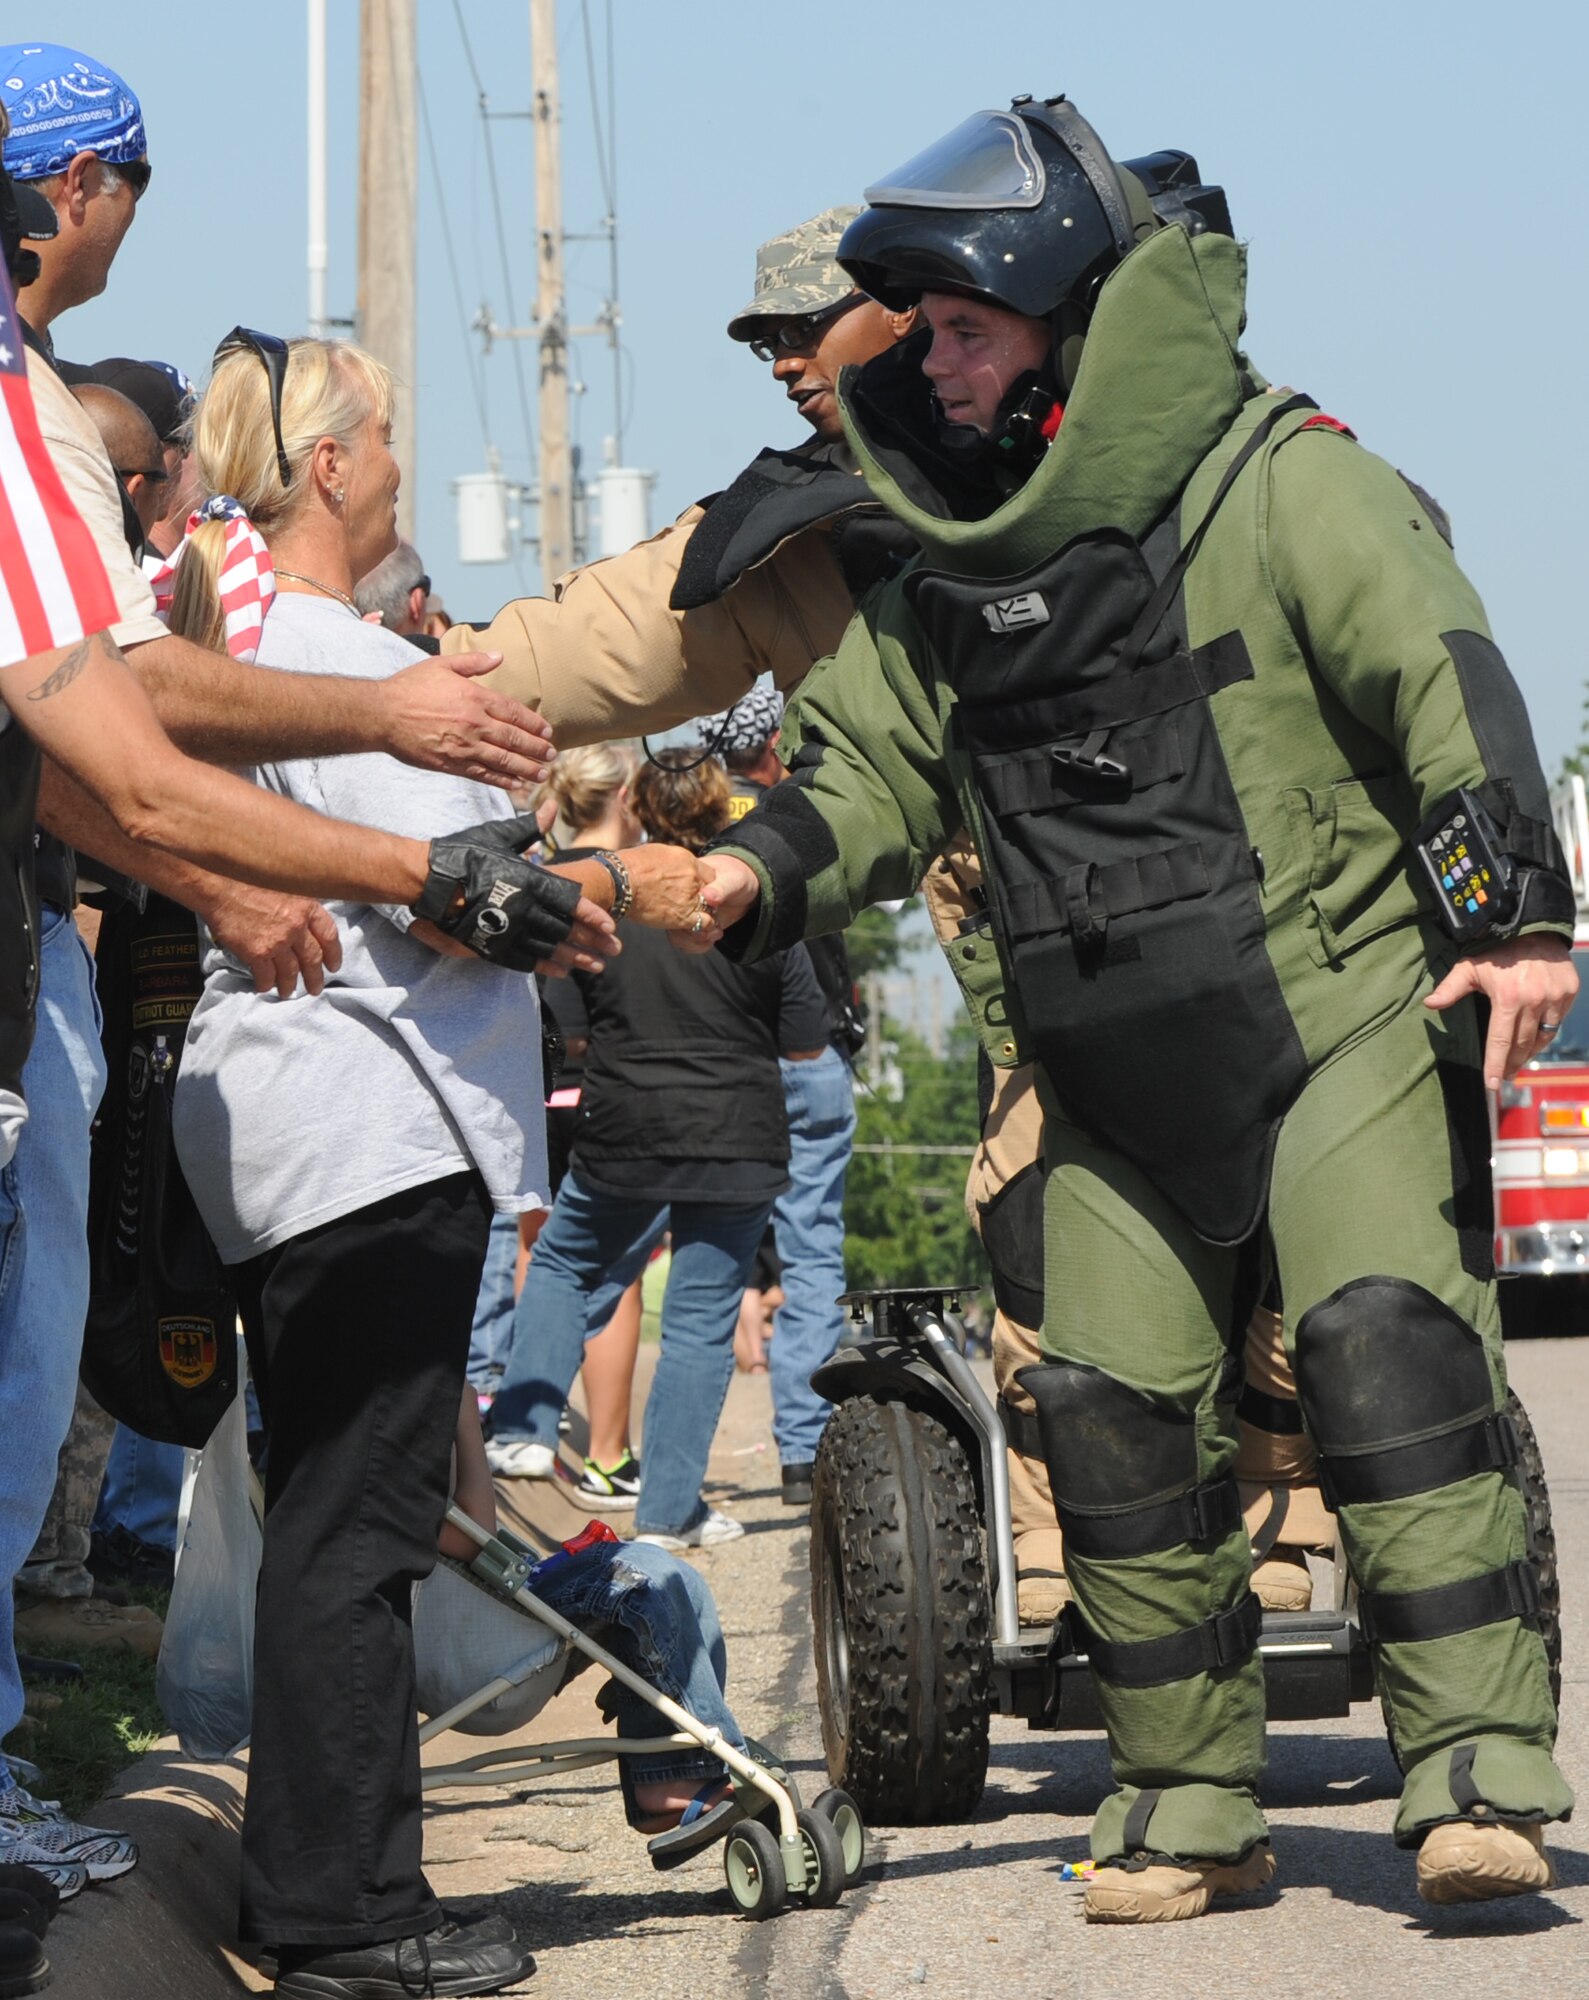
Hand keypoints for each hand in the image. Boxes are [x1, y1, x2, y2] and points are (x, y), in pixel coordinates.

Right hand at [201, 881, 342, 998]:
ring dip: (290, 985)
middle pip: (312, 958)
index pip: (329, 936)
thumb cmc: (249, 880)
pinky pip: (267, 976)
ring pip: (290, 971)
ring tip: (288, 992)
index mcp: (306, 907)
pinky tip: (265, 986)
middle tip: (315, 988)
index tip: (333, 966)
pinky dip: (266, 984)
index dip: (333, 954)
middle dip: (315, 977)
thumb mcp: (286, 885)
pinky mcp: (257, 953)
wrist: (219, 885)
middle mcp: (296, 926)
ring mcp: (278, 941)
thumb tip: (307, 923)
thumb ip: (300, 905)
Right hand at [382, 653, 555, 791]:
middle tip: (552, 756)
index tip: (547, 732)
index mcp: (474, 697)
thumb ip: (473, 663)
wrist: (381, 714)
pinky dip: (501, 781)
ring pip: (503, 760)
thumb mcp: (442, 665)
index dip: (533, 724)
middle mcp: (473, 723)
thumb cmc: (409, 687)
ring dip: (526, 769)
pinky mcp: (451, 764)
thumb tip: (500, 656)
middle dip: (536, 749)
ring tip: (542, 774)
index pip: (513, 712)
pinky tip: (516, 784)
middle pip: (514, 739)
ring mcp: (463, 746)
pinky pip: (483, 774)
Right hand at [415, 818, 619, 972]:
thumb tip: (549, 808)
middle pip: (567, 929)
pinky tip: (563, 971)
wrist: (430, 880)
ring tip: (597, 967)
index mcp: (530, 880)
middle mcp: (524, 907)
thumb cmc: (465, 854)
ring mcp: (509, 929)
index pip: (571, 901)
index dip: (593, 915)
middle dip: (594, 941)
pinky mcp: (492, 944)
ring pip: (551, 948)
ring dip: (577, 958)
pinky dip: (546, 966)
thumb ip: (530, 829)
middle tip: (615, 951)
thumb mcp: (500, 836)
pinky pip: (525, 960)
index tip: (611, 926)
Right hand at [618, 845, 713, 929]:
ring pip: (708, 908)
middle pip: (710, 891)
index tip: (696, 891)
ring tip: (691, 917)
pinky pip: (703, 923)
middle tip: (694, 906)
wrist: (618, 881)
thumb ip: (671, 861)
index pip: (709, 874)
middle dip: (704, 899)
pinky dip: (701, 926)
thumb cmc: (628, 867)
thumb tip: (669, 865)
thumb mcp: (656, 853)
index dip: (703, 885)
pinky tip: (691, 927)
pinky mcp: (683, 915)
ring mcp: (689, 896)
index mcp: (687, 860)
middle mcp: (692, 877)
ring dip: (703, 913)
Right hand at [668, 852, 760, 952]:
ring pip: (675, 935)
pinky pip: (682, 941)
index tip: (710, 918)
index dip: (689, 915)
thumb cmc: (738, 879)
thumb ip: (721, 888)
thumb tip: (707, 895)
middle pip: (671, 921)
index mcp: (685, 881)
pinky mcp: (689, 925)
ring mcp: (683, 913)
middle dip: (693, 932)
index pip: (674, 901)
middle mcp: (680, 899)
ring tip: (715, 933)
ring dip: (694, 941)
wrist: (743, 890)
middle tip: (715, 928)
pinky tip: (710, 939)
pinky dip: (696, 946)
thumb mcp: (734, 880)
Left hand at [1425, 934, 1578, 1087]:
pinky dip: (1545, 1034)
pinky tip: (1533, 1042)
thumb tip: (1429, 1004)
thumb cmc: (1498, 950)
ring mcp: (1555, 998)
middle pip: (1522, 1045)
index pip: (1500, 1041)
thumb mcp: (1470, 966)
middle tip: (1503, 1076)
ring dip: (1529, 1054)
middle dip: (1511, 1064)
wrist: (1535, 928)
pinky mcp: (1569, 993)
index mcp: (1507, 998)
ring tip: (1517, 1064)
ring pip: (1542, 1038)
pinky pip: (1556, 1023)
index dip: (1495, 1065)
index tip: (1491, 1085)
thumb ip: (1451, 988)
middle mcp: (1534, 1001)